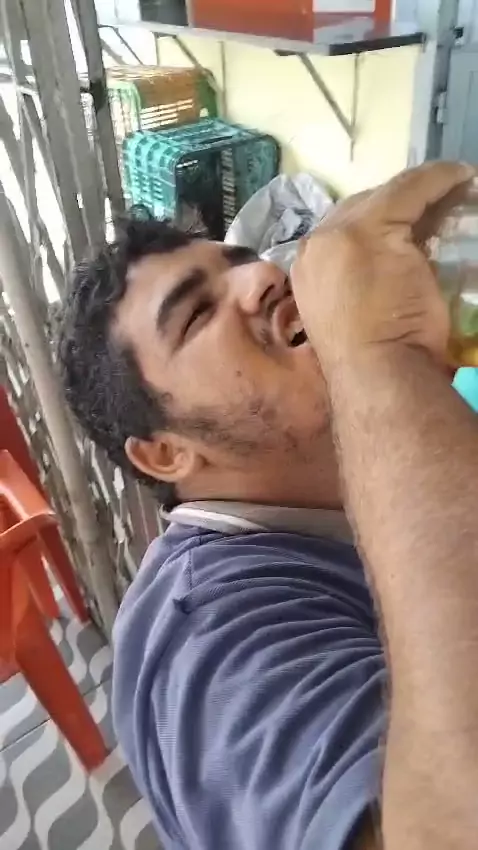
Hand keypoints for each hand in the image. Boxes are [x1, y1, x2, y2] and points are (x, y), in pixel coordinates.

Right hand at [290, 162, 474, 372]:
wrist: (375, 375)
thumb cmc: (371, 363)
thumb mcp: (359, 316)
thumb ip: (364, 284)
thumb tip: (401, 261)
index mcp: (307, 270)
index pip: (343, 233)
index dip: (378, 224)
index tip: (411, 227)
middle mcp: (315, 247)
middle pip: (360, 210)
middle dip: (397, 205)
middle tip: (433, 209)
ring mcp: (341, 234)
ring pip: (387, 196)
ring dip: (421, 192)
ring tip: (452, 190)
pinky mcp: (375, 227)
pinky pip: (413, 189)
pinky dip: (441, 180)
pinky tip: (463, 177)